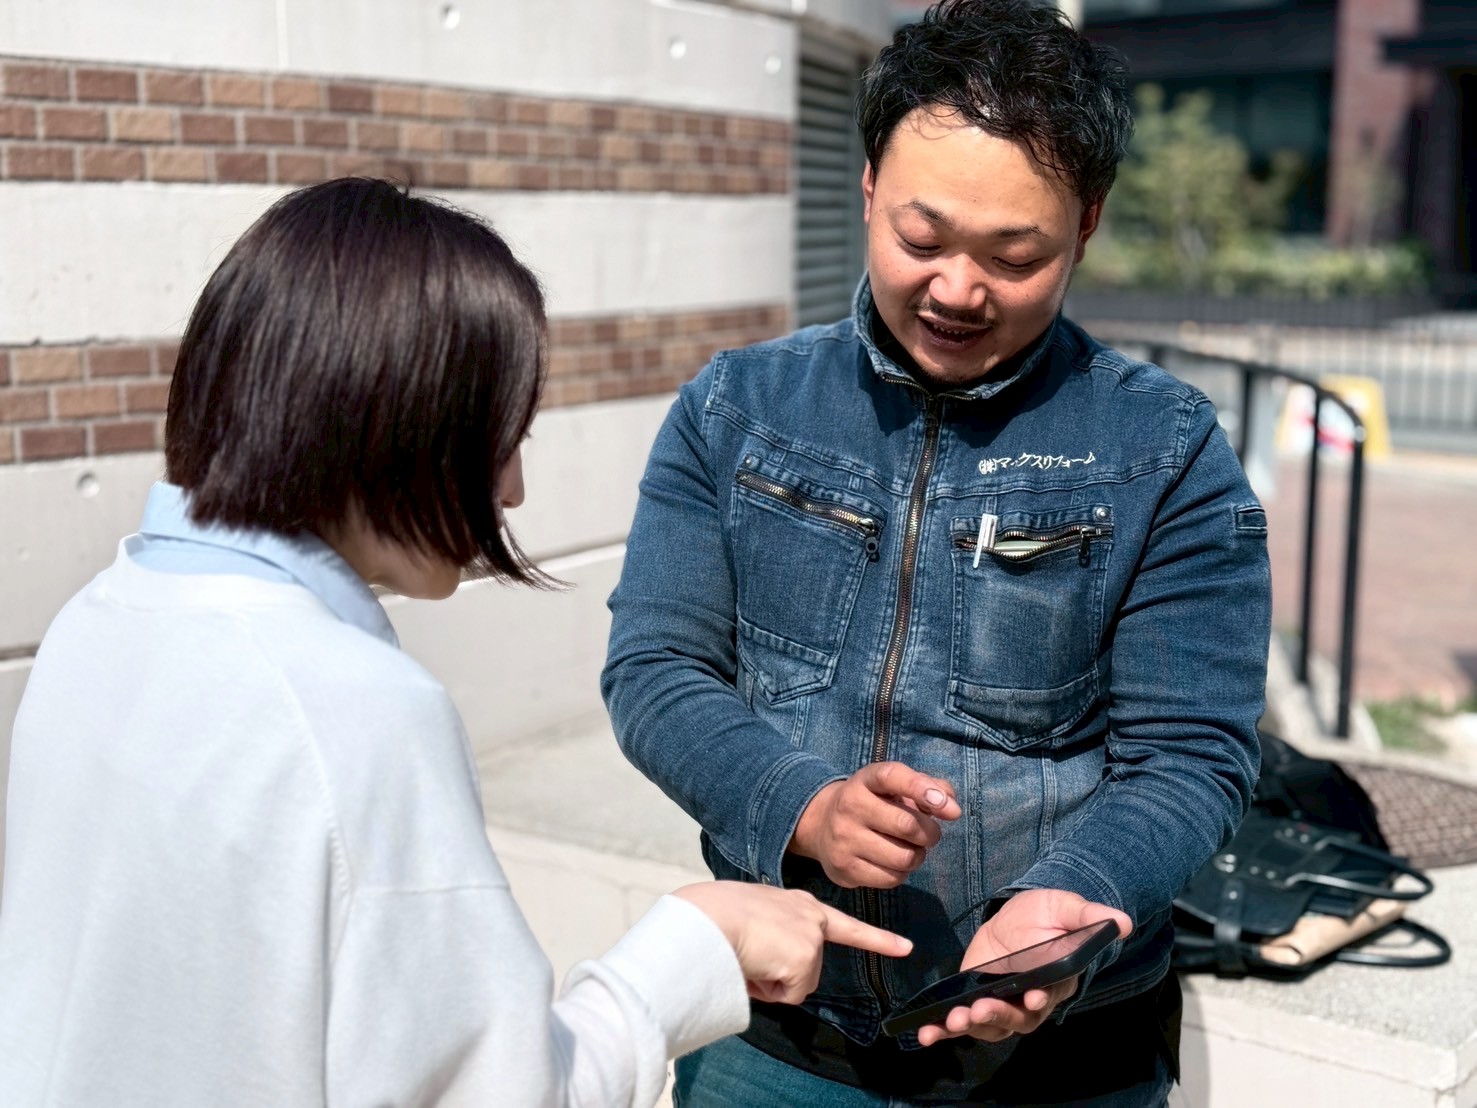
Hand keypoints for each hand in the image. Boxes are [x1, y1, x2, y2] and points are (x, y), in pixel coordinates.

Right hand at [673, 881, 912, 1003]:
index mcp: (796, 903)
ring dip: (769, 981)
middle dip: (783, 975)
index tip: (905, 946)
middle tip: (752, 957)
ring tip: (746, 956)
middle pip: (807, 967)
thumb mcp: (750, 915)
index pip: (843, 924)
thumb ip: (772, 935)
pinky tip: (751, 966)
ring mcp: (811, 936)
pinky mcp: (806, 958)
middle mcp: (810, 915)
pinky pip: (787, 996)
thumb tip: (770, 967)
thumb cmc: (714, 916)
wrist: (708, 917)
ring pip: (797, 984)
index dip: (876, 938)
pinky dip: (766, 991)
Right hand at [789, 762, 961, 888]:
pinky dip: (902, 873)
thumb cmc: (873, 802)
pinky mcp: (844, 869)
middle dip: (930, 833)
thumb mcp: (895, 787)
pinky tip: (893, 862)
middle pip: (907, 825)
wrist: (822, 824)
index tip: (950, 809)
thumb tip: (952, 810)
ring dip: (918, 856)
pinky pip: (892, 878)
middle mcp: (849, 806)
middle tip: (928, 834)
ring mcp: (844, 839)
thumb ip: (929, 788)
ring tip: (910, 849)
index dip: (922, 789)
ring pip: (903, 857)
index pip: (892, 777)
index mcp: (865, 780)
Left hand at [915, 889, 1131, 1046]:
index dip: (1041, 998)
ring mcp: (1002, 1003)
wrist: (1018, 916)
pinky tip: (926, 1033)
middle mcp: (1030, 1000)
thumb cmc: (1047, 915)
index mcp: (1055, 979)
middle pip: (1017, 1018)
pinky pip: (962, 1021)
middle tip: (976, 1010)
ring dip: (969, 1027)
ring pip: (990, 1025)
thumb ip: (1089, 917)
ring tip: (949, 1021)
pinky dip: (944, 1031)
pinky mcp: (975, 1000)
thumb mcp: (1066, 907)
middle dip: (997, 1016)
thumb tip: (1123, 921)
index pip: (1050, 994)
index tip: (1032, 997)